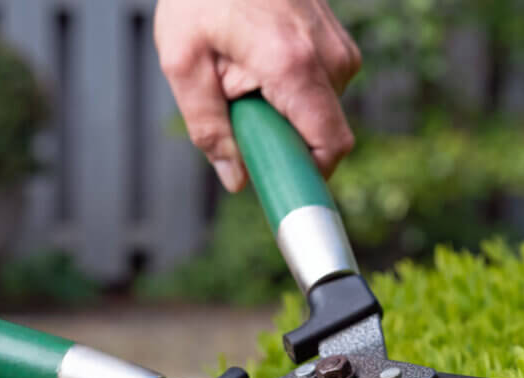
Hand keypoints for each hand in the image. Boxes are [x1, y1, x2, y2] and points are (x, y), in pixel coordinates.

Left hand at [155, 0, 360, 191]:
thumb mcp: (183, 60)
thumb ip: (208, 126)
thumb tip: (237, 177)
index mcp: (293, 65)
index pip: (329, 147)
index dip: (308, 177)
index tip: (281, 187)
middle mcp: (329, 58)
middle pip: (320, 134)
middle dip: (281, 137)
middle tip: (238, 107)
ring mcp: (339, 49)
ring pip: (319, 113)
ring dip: (282, 111)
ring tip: (244, 74)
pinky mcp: (339, 44)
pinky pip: (321, 91)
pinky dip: (290, 91)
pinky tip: (260, 62)